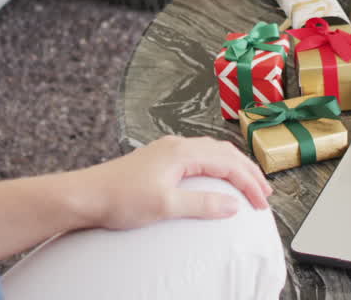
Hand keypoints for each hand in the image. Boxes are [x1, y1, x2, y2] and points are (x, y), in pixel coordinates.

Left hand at [78, 135, 272, 230]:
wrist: (86, 195)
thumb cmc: (120, 197)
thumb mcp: (166, 205)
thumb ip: (203, 204)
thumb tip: (232, 204)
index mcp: (183, 151)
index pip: (229, 163)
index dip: (249, 183)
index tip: (262, 202)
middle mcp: (177, 145)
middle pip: (224, 153)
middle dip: (248, 171)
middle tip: (264, 192)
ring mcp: (167, 151)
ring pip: (212, 153)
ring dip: (233, 168)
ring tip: (247, 184)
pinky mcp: (159, 160)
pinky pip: (198, 158)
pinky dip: (216, 167)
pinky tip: (216, 179)